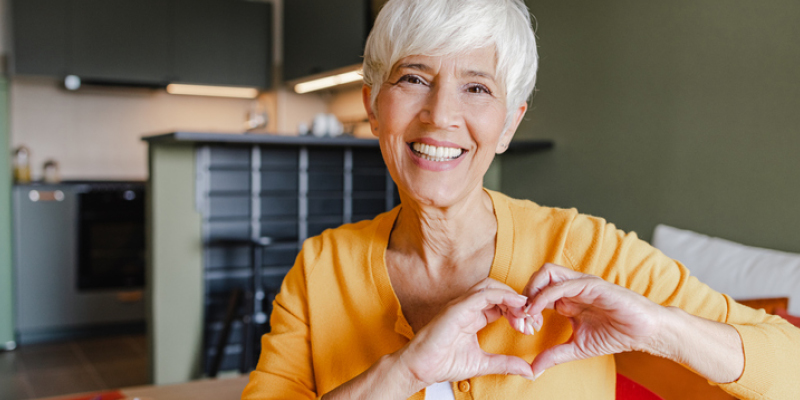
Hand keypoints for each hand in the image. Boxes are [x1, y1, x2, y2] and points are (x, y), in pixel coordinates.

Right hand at [398, 278, 535, 387]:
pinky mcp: (457, 307)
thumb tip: (530, 371)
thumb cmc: (444, 363)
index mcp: (474, 316)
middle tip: (532, 321)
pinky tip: (516, 303)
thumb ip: (506, 364)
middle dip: (518, 303)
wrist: (421, 368)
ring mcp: (462, 305)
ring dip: (512, 296)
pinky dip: (502, 295)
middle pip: (499, 292)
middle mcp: (468, 307)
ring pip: (491, 287)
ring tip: (525, 312)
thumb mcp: (483, 364)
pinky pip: (483, 294)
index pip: (501, 304)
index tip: (531, 328)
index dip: (518, 312)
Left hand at [522, 263, 665, 377]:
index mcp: (566, 299)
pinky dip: (544, 295)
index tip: (522, 329)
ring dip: (531, 291)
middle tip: (521, 321)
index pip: (535, 292)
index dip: (524, 308)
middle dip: (522, 297)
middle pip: (536, 278)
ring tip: (528, 314)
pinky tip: (538, 311)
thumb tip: (532, 370)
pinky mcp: (592, 285)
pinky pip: (562, 284)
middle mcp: (571, 287)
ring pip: (546, 273)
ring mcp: (581, 283)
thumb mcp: (577, 348)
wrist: (645, 332)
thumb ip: (554, 355)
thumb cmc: (615, 335)